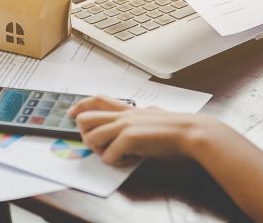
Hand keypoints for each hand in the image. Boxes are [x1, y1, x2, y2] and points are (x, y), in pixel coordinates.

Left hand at [69, 95, 206, 165]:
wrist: (190, 132)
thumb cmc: (175, 127)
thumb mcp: (152, 116)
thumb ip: (138, 118)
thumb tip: (133, 126)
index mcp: (128, 110)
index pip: (98, 99)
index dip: (80, 105)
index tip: (72, 114)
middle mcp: (123, 115)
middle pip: (85, 118)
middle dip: (86, 135)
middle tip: (101, 144)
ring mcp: (125, 125)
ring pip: (91, 138)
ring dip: (100, 151)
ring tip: (117, 153)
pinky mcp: (130, 138)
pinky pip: (109, 156)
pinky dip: (117, 162)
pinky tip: (131, 159)